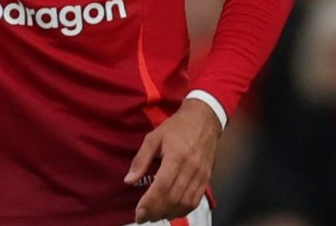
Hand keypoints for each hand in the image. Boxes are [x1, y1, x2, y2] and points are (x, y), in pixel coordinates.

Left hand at [126, 98, 220, 222]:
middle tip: (143, 218)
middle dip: (156, 212)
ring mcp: (201, 176)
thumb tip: (129, 180)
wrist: (204, 120)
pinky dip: (183, 210)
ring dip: (169, 213)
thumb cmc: (176, 127)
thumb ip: (141, 159)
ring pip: (185, 203)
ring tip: (154, 216)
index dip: (149, 203)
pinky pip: (195, 201)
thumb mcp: (153, 137)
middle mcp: (191, 169)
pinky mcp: (207, 180)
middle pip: (173, 198)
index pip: (162, 187)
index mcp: (176, 157)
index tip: (138, 213)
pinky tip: (171, 212)